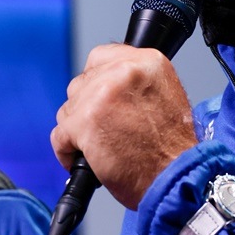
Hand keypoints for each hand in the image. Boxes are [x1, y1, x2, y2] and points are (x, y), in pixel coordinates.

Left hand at [50, 44, 196, 209]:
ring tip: (100, 146)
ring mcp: (100, 95)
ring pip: (68, 108)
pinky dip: (67, 150)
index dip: (97, 80)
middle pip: (82, 83)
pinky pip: (59, 134)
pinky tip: (86, 158)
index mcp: (147, 62)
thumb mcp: (164, 96)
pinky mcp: (83, 122)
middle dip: (87, 108)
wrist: (174, 178)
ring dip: (77, 130)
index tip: (101, 98)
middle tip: (106, 129)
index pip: (101, 56)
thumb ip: (134, 83)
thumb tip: (105, 82)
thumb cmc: (172, 149)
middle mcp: (123, 72)